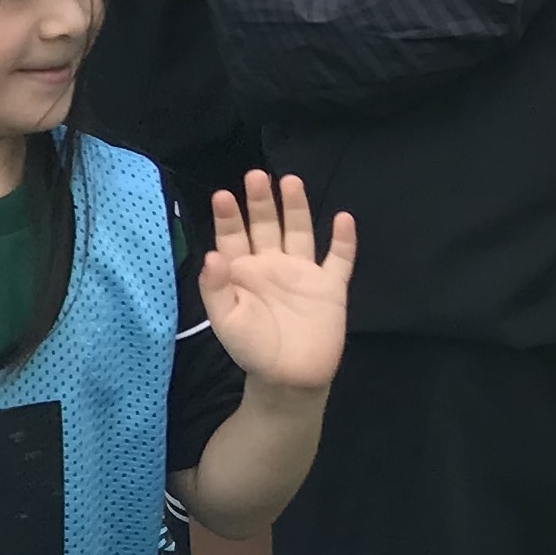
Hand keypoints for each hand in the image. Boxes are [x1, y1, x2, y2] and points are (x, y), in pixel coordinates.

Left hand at [197, 172, 354, 395]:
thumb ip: (216, 288)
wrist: (289, 379)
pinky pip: (339, 259)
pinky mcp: (330, 286)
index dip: (229, 217)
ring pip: (300, 232)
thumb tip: (212, 255)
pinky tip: (342, 218)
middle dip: (261, 201)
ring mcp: (303, 273)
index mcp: (243, 272)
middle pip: (266, 225)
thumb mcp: (226, 320)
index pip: (233, 237)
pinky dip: (343, 240)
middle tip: (256, 175)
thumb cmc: (252, 349)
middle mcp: (272, 264)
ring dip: (296, 208)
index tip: (223, 195)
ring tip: (291, 181)